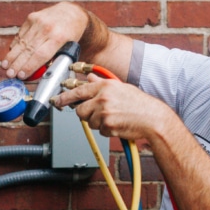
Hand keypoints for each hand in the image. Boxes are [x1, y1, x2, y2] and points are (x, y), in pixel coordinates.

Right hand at [2, 2, 88, 79]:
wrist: (71, 11)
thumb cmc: (71, 33)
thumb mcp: (70, 47)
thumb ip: (55, 58)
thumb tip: (40, 72)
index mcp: (59, 37)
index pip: (40, 55)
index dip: (29, 66)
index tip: (21, 75)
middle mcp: (47, 28)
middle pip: (28, 50)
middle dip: (17, 64)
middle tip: (9, 74)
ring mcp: (38, 21)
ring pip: (22, 42)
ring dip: (12, 56)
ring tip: (5, 66)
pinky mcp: (31, 18)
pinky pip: (21, 34)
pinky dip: (15, 45)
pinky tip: (10, 54)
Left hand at [55, 74, 179, 146]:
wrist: (152, 118)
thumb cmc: (139, 104)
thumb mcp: (121, 88)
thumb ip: (102, 84)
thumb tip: (90, 78)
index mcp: (105, 86)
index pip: (79, 91)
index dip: (65, 97)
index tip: (57, 100)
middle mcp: (103, 97)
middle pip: (81, 110)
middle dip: (86, 114)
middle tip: (98, 114)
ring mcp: (104, 112)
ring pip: (89, 122)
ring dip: (98, 123)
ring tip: (114, 118)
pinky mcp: (107, 125)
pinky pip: (100, 130)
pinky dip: (107, 130)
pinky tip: (118, 124)